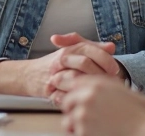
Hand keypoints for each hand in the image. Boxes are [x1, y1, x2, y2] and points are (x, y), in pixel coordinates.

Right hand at [0, 33, 119, 96]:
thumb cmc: (57, 63)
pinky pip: (68, 94)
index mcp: (69, 49)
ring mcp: (55, 75)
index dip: (105, 59)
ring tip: (102, 89)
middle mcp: (61, 60)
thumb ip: (93, 47)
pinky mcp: (51, 91)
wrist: (30, 76)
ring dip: (92, 85)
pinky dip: (79, 96)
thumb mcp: (74, 51)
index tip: (115, 68)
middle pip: (85, 62)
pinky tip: (87, 97)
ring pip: (77, 79)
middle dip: (101, 72)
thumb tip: (111, 47)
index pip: (90, 50)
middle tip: (111, 79)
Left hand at [62, 76, 144, 135]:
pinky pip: (74, 133)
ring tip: (89, 127)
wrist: (142, 127)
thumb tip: (76, 82)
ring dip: (74, 124)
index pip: (71, 85)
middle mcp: (86, 98)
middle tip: (80, 115)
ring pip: (68, 120)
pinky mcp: (83, 131)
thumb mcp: (114, 86)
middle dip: (71, 109)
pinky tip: (94, 132)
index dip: (72, 93)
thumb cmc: (131, 106)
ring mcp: (83, 115)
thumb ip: (95, 82)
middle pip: (67, 102)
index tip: (74, 100)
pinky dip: (81, 134)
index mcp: (93, 85)